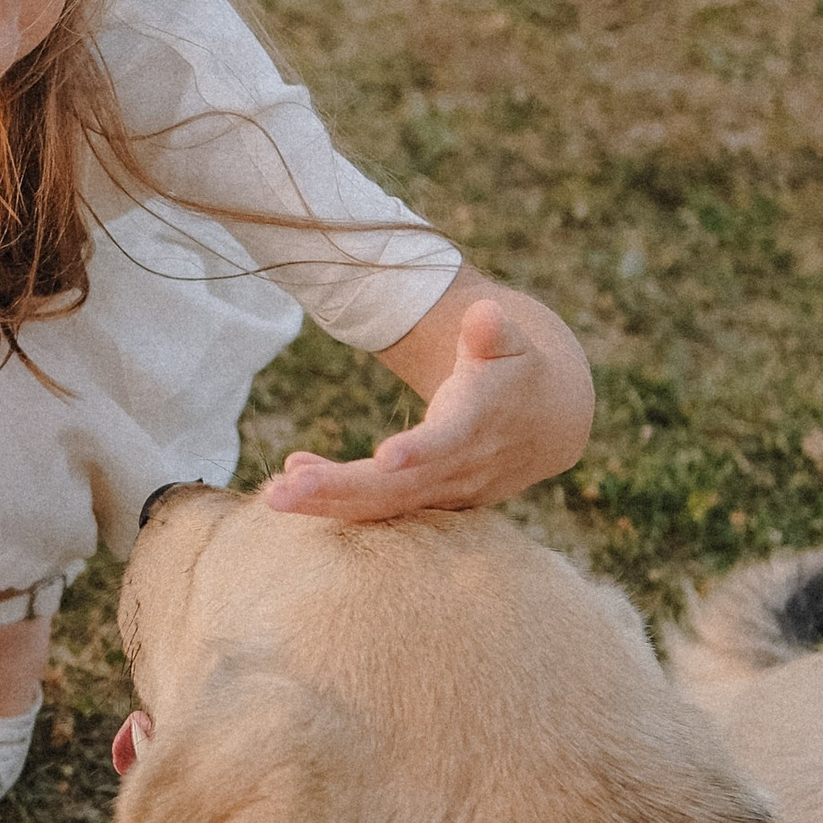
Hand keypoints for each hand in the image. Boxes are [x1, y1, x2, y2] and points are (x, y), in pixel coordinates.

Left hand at [261, 288, 592, 522]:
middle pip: (397, 486)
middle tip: (285, 487)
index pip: (449, 440)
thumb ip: (495, 331)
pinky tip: (288, 485)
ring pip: (381, 504)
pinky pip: (377, 507)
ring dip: (326, 501)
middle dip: (341, 487)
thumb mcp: (514, 341)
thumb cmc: (518, 368)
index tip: (384, 457)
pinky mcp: (428, 502)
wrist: (548, 423)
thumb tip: (485, 315)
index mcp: (480, 420)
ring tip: (274, 495)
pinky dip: (334, 501)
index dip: (419, 450)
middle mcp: (459, 465)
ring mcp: (443, 490)